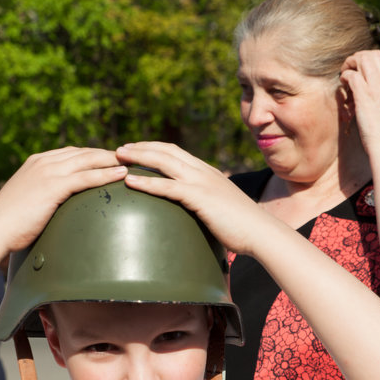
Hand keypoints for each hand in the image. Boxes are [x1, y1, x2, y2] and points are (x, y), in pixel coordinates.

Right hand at [0, 147, 125, 255]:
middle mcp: (44, 161)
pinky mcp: (53, 186)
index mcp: (37, 162)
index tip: (112, 159)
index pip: (73, 153)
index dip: (94, 155)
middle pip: (84, 152)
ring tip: (133, 163)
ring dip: (113, 161)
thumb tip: (54, 208)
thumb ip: (42, 197)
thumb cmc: (9, 224)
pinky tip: (121, 175)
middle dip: (108, 154)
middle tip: (130, 159)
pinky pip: (86, 177)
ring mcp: (49, 171)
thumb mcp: (27, 202)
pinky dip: (106, 174)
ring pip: (88, 160)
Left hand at [115, 142, 282, 256]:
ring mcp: (202, 182)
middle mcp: (203, 171)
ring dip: (138, 157)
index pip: (176, 152)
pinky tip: (130, 181)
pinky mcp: (200, 197)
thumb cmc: (243, 227)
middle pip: (166, 150)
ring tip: (118, 157)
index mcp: (207, 172)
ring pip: (163, 161)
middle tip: (119, 149)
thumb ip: (206, 205)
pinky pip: (167, 186)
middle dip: (140, 147)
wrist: (261, 232)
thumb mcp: (220, 209)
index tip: (135, 149)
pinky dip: (146, 181)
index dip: (153, 148)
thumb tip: (194, 215)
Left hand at [340, 50, 379, 158]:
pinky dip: (345, 76)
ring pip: (362, 59)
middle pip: (374, 55)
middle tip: (351, 69)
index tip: (365, 72)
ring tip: (344, 74)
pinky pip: (352, 75)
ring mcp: (378, 87)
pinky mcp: (364, 95)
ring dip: (350, 64)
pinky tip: (343, 85)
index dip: (374, 62)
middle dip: (359, 58)